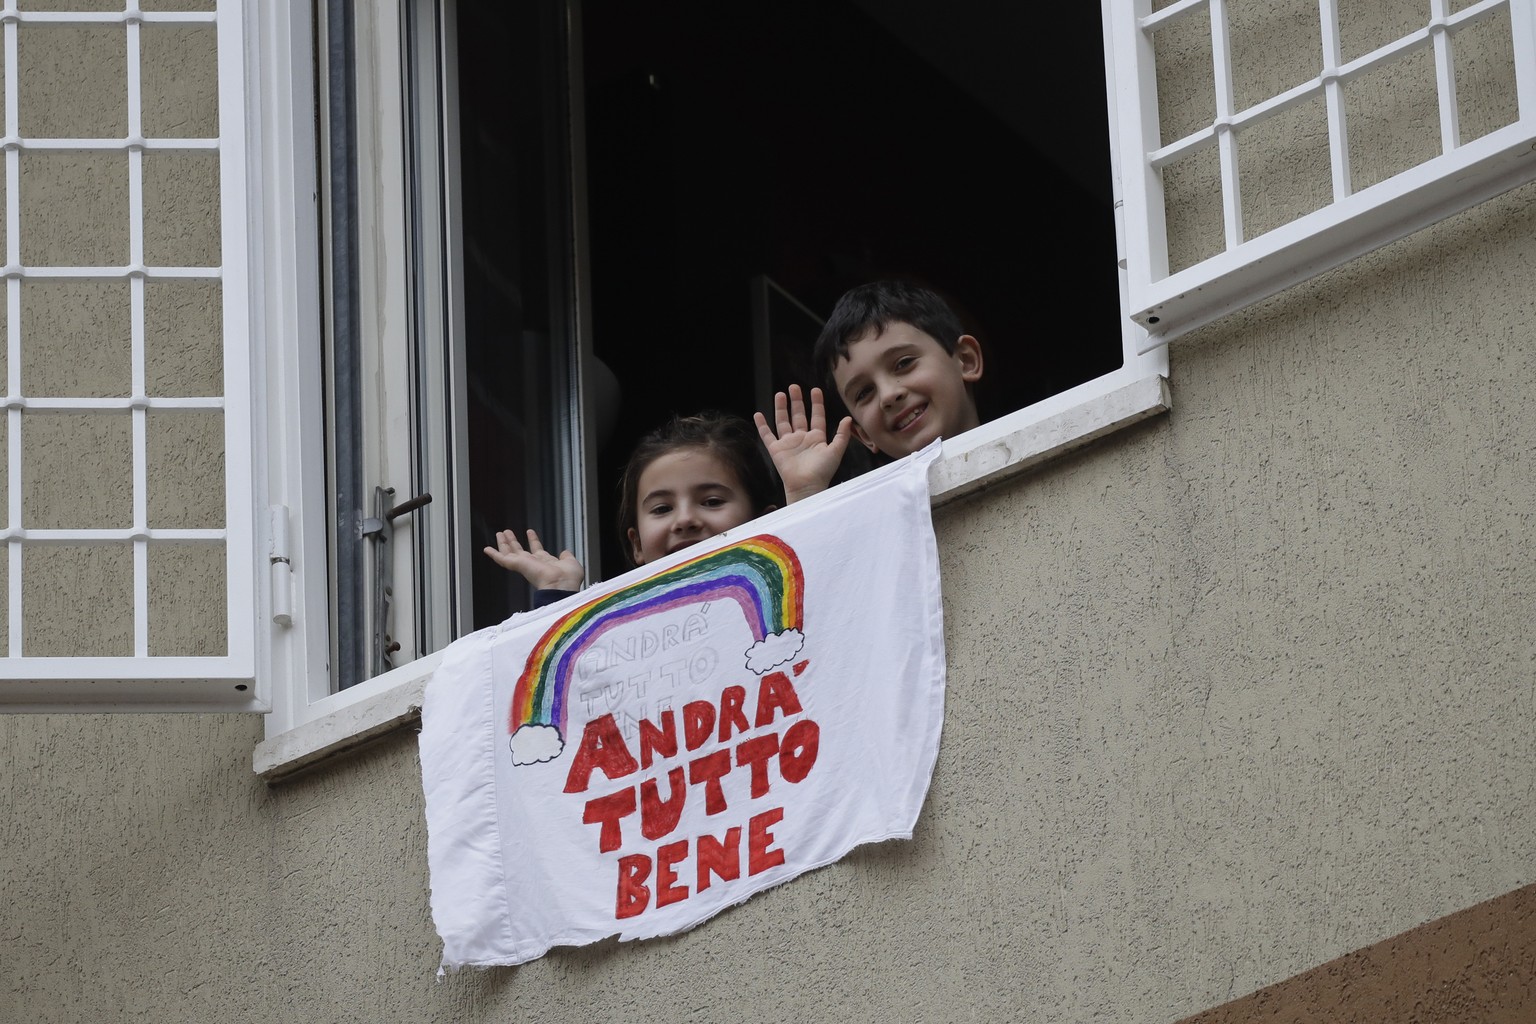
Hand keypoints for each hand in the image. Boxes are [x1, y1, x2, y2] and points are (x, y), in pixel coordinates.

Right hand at [482, 529, 584, 590]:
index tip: (530, 532)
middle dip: (514, 541)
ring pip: (510, 553)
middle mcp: (533, 564)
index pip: (537, 550)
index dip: (533, 541)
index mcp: (546, 563)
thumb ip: (567, 557)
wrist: (561, 586)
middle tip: (507, 532)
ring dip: (504, 543)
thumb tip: (565, 552)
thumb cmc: (568, 579)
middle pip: (520, 551)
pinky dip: (493, 554)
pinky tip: (486, 549)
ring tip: (499, 533)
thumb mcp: (571, 563)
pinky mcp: (517, 565)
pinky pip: (502, 559)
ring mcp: (524, 565)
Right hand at [754, 384, 852, 503]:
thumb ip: (842, 435)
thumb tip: (848, 418)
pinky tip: (758, 414)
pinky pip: (767, 435)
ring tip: (780, 394)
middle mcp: (801, 438)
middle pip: (798, 415)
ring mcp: (788, 443)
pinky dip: (762, 425)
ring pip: (783, 421)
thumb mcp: (836, 451)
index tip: (815, 390)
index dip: (816, 403)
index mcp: (816, 438)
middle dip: (797, 401)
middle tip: (794, 387)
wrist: (806, 486)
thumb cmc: (822, 472)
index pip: (817, 416)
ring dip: (781, 408)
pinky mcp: (776, 450)